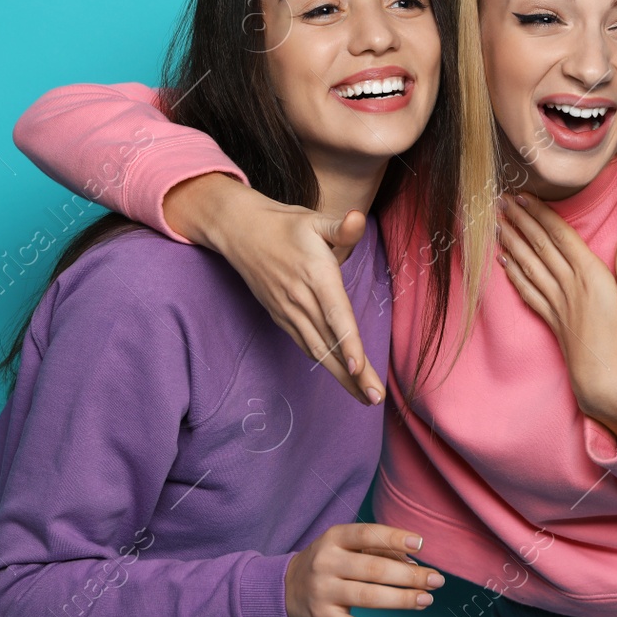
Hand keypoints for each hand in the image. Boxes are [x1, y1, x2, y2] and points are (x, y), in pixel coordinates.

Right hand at [164, 172, 385, 404]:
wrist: (240, 232)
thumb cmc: (285, 224)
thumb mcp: (314, 219)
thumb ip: (340, 226)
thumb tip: (357, 219)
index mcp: (316, 275)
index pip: (335, 314)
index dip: (347, 342)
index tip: (358, 368)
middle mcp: (301, 299)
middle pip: (330, 342)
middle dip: (353, 373)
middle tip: (375, 398)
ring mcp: (289, 311)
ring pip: (318, 350)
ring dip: (341, 376)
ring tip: (364, 396)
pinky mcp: (281, 317)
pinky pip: (305, 344)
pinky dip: (323, 363)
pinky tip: (341, 377)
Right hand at [284, 524, 445, 616]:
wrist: (285, 591)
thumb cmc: (328, 565)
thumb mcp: (344, 548)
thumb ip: (377, 552)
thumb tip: (414, 566)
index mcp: (333, 539)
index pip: (366, 535)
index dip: (394, 538)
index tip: (420, 544)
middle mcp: (326, 564)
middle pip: (373, 569)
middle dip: (409, 576)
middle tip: (436, 580)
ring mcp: (323, 593)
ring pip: (367, 597)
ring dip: (401, 600)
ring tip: (426, 600)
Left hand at [496, 194, 616, 444]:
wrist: (602, 384)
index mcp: (590, 277)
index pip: (560, 236)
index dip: (541, 214)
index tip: (524, 196)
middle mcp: (568, 286)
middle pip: (539, 246)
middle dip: (520, 221)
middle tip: (500, 200)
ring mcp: (556, 303)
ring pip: (528, 265)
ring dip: (512, 241)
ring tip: (497, 223)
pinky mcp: (550, 319)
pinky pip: (527, 290)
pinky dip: (513, 273)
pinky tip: (503, 261)